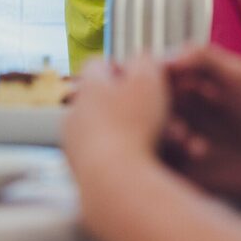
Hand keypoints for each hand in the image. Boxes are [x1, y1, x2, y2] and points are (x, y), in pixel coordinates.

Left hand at [63, 56, 169, 182]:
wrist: (115, 183)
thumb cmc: (133, 127)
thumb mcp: (148, 80)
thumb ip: (145, 60)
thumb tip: (141, 58)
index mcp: (88, 87)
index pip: (100, 65)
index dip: (124, 69)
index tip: (145, 80)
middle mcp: (74, 113)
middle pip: (106, 101)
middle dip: (134, 107)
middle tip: (159, 115)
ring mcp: (74, 145)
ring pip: (110, 131)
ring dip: (135, 133)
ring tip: (166, 143)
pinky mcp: (80, 172)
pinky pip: (107, 158)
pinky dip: (127, 157)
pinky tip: (149, 162)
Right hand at [162, 45, 240, 211]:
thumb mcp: (239, 75)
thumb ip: (203, 57)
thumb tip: (164, 59)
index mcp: (191, 84)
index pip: (156, 76)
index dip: (151, 78)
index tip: (154, 82)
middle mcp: (182, 111)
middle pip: (148, 106)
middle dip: (154, 109)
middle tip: (172, 113)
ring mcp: (181, 141)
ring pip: (151, 133)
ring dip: (164, 132)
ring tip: (186, 137)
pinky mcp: (184, 170)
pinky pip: (161, 162)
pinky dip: (169, 157)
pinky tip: (197, 154)